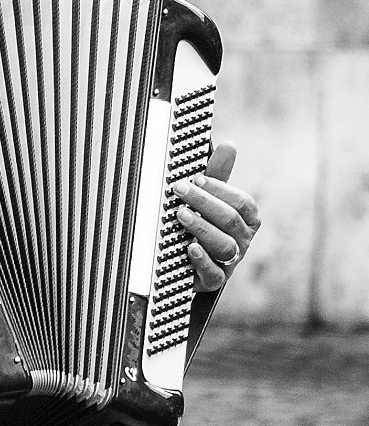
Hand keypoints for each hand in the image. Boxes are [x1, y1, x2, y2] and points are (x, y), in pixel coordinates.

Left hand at [174, 143, 259, 294]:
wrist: (189, 261)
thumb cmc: (202, 222)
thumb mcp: (209, 197)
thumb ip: (217, 174)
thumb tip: (230, 144)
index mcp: (246, 220)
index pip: (243, 203)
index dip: (221, 190)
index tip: (196, 177)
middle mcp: (242, 240)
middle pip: (231, 220)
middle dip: (204, 202)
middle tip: (179, 190)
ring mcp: (230, 262)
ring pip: (224, 245)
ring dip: (201, 228)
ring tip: (180, 214)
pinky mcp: (214, 280)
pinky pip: (214, 273)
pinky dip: (202, 260)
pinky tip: (189, 247)